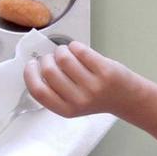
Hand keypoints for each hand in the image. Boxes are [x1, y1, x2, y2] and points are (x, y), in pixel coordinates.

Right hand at [23, 41, 137, 118]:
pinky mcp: (105, 71)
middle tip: (53, 57)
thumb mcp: (72, 102)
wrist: (126, 98)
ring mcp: (93, 85)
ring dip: (62, 50)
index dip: (30, 74)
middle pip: (49, 71)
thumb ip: (55, 89)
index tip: (32, 64)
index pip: (38, 91)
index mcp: (66, 110)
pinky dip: (75, 46)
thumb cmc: (97, 97)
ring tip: (67, 53)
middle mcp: (79, 100)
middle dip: (47, 58)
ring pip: (64, 57)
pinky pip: (80, 50)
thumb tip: (37, 65)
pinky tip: (78, 50)